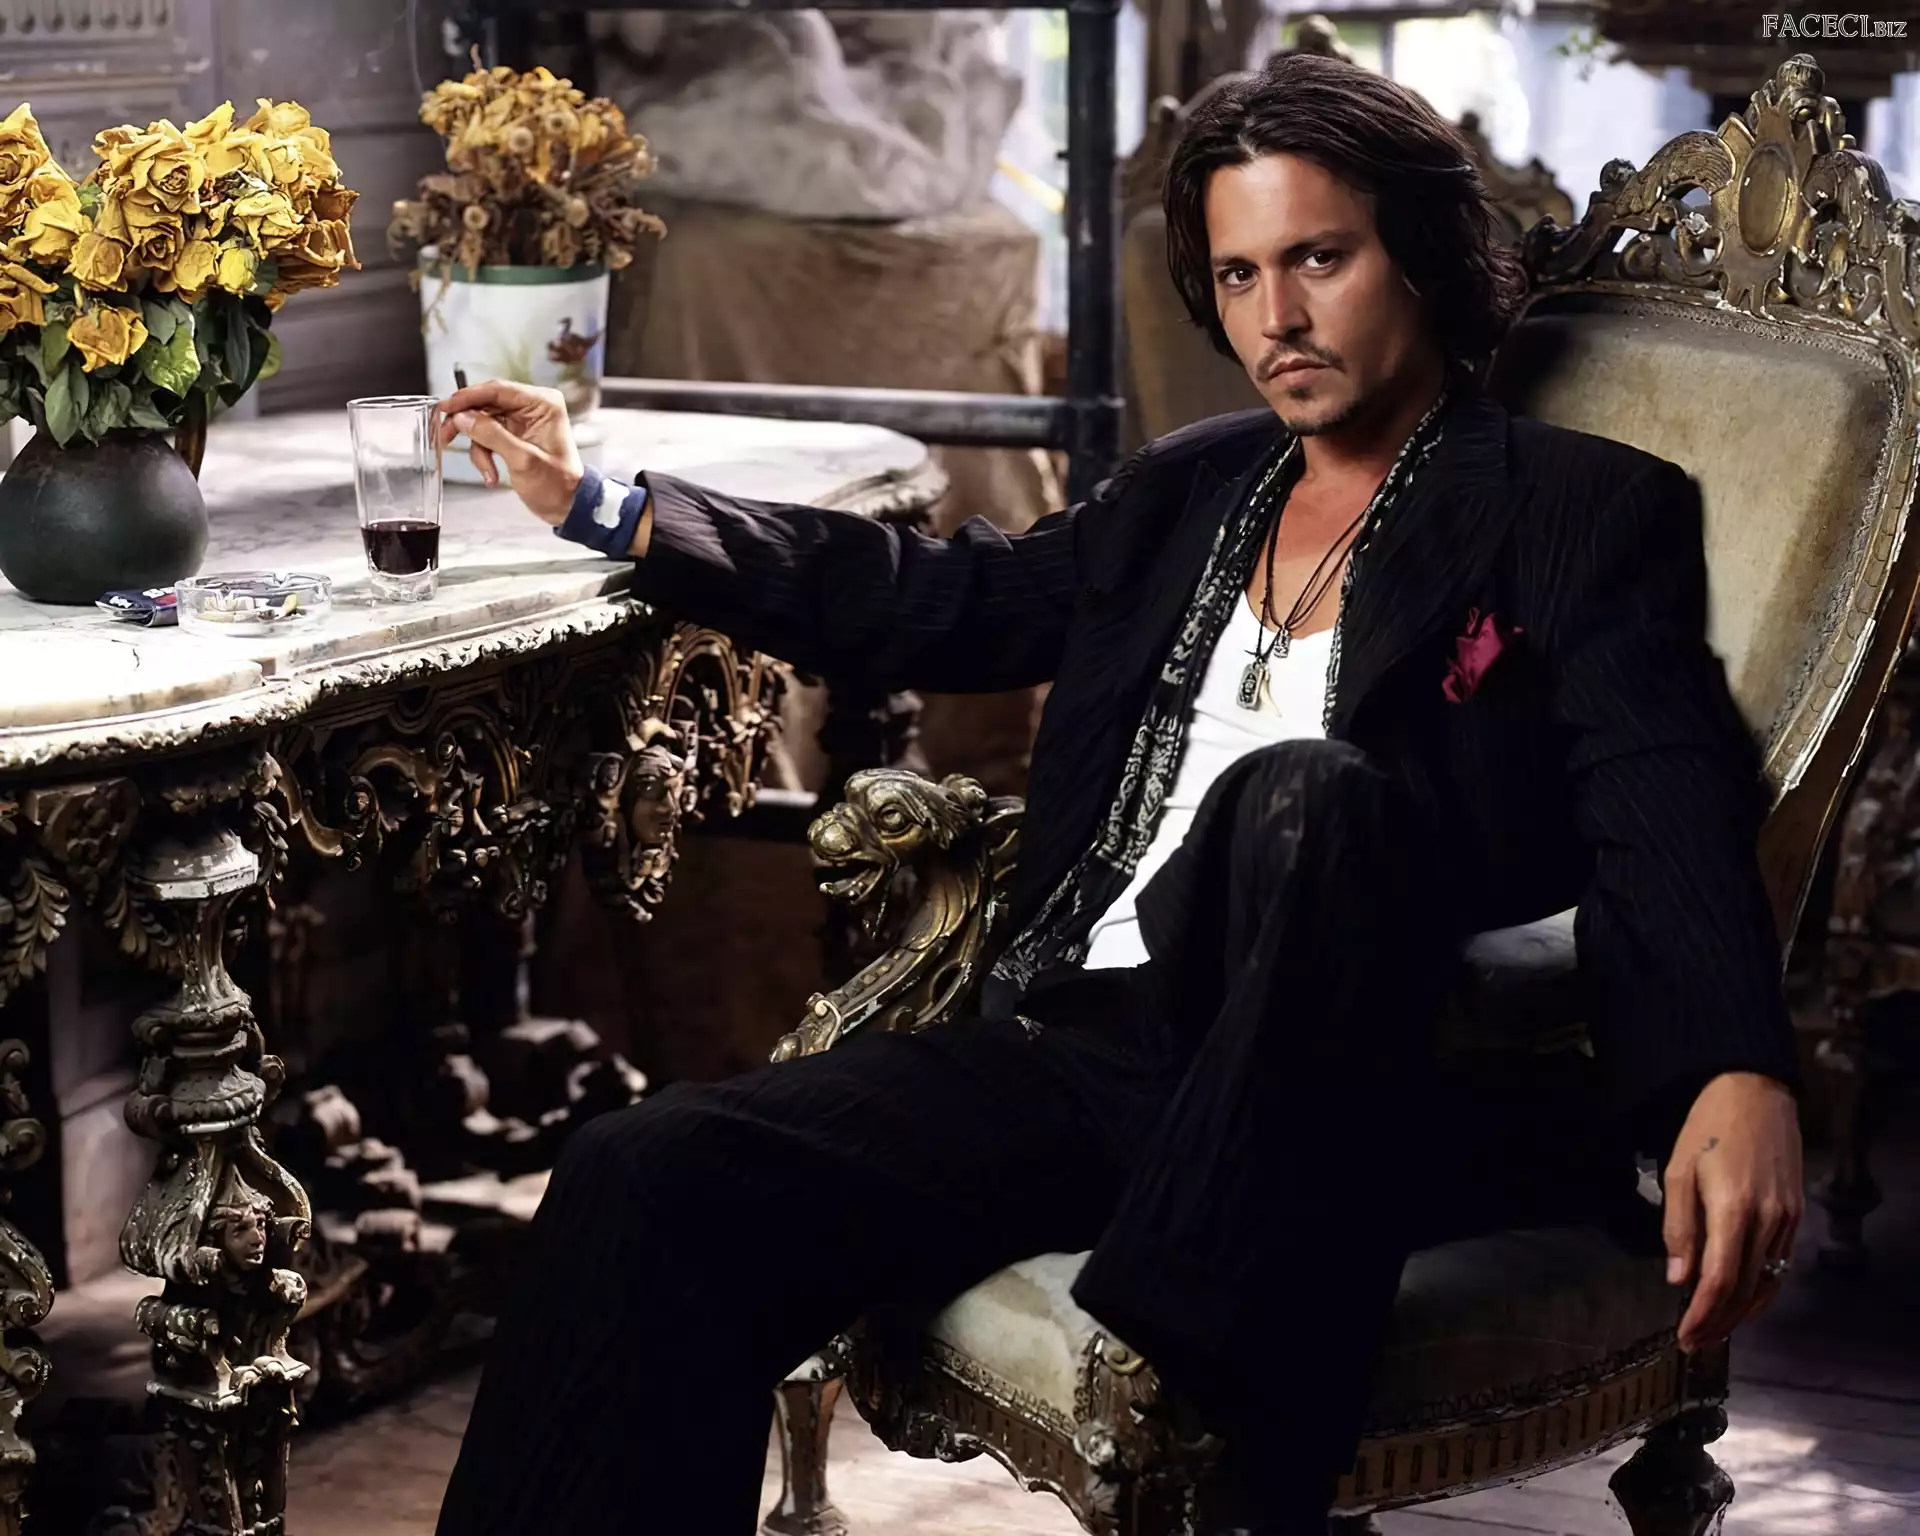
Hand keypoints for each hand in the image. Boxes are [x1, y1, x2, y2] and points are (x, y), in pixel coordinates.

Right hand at [434, 379, 582, 525]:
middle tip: (446, 436)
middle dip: (466, 424)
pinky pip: (486, 436)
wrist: (566, 505)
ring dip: (477, 447)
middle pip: (485, 403)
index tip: (446, 407)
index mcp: (542, 403)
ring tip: (486, 471)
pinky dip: (483, 455)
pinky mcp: (513, 434)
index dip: (468, 397)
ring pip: (482, 422)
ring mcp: (521, 420)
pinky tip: (491, 474)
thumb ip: (491, 435)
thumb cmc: (557, 484)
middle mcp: (532, 407)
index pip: (498, 389)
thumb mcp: (523, 460)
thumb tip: (462, 417)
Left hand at [1662, 1071, 1802, 1351]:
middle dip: (1719, 1322)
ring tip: (1715, 1331)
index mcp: (1734, 1209)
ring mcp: (1787, 1220)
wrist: (1756, 1094)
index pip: (1720, 1280)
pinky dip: (1762, 1291)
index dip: (1702, 1314)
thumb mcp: (1679, 1171)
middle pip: (1746, 1290)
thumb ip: (1679, 1227)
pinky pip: (1781, 1265)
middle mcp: (1768, 1220)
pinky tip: (1743, 1302)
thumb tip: (1678, 1277)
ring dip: (1742, 1314)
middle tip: (1694, 1342)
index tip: (1684, 1335)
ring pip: (1768, 1283)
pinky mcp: (1796, 1215)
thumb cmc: (1709, 1128)